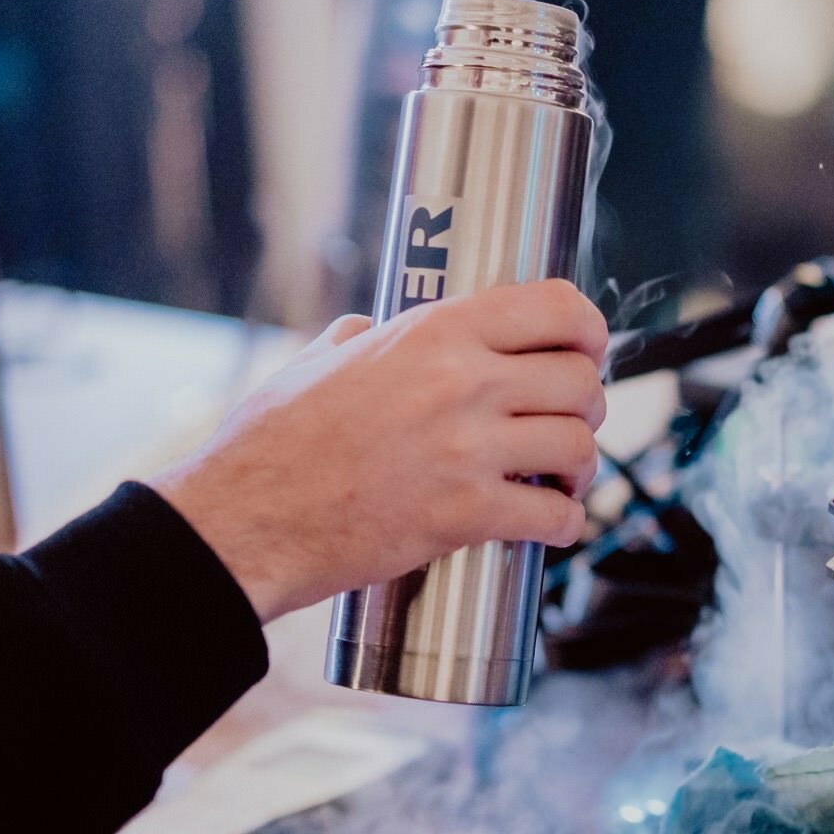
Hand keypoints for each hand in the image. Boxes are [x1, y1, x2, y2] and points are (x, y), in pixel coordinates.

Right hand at [151, 280, 607, 621]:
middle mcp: (462, 380)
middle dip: (588, 406)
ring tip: (562, 479)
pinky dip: (565, 525)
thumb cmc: (271, 441)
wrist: (244, 517)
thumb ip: (356, 338)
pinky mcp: (465, 513)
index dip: (588, 331)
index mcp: (434, 331)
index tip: (588, 350)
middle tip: (571, 424)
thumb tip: (367, 329)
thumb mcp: (317, 361)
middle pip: (581, 380)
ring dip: (581, 468)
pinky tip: (553, 526)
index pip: (556, 307)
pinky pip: (554, 517)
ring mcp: (467, 447)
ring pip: (578, 446)